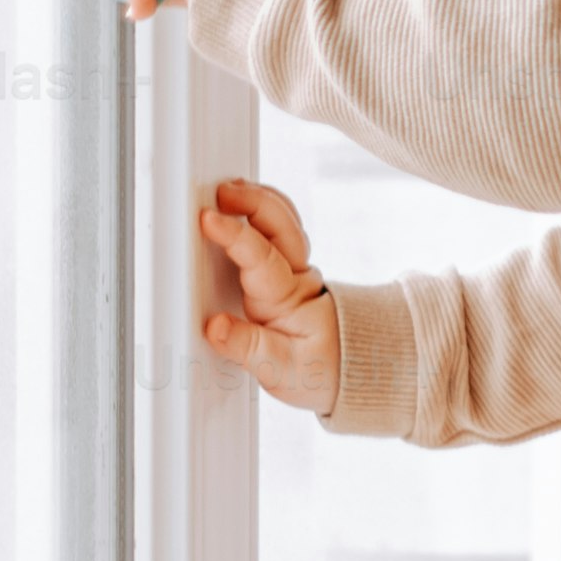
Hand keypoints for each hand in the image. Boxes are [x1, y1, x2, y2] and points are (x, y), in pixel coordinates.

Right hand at [195, 179, 334, 408]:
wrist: (350, 369)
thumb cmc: (318, 370)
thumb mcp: (281, 372)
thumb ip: (247, 348)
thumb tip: (216, 326)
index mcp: (285, 298)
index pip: (260, 255)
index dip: (234, 233)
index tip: (210, 218)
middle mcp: (292, 275)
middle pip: (278, 223)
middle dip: (250, 200)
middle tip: (219, 192)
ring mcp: (293, 268)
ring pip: (282, 220)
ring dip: (257, 199)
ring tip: (228, 189)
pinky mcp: (289, 269)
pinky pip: (279, 228)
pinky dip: (262, 209)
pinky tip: (244, 203)